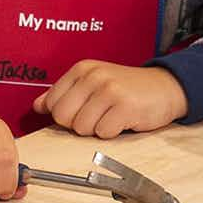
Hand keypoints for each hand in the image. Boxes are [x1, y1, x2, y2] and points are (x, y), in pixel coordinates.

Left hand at [35, 62, 187, 138]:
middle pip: (63, 117)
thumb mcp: (93, 83)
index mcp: (82, 69)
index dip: (66, 115)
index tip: (83, 109)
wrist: (164, 87)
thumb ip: (64, 93)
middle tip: (98, 115)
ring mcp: (110, 90)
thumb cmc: (126, 88)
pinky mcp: (125, 106)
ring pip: (82, 128)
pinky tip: (123, 120)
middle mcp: (94, 76)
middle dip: (78, 124)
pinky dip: (112, 133)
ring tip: (111, 116)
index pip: (53, 104)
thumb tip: (37, 106)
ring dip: (97, 129)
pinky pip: (103, 133)